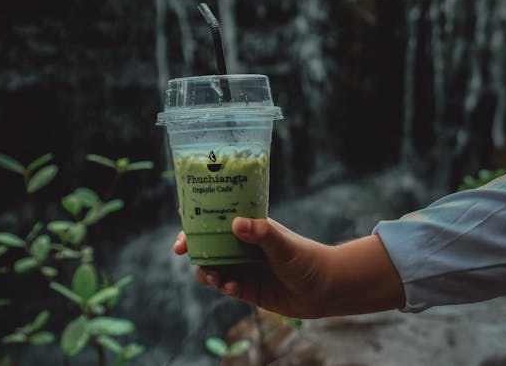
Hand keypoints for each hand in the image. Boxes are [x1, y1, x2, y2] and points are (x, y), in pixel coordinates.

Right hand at [174, 217, 404, 318]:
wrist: (324, 289)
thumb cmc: (306, 258)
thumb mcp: (283, 243)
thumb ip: (261, 233)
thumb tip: (236, 223)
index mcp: (249, 227)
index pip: (218, 217)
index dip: (198, 216)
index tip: (182, 217)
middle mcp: (242, 246)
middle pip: (208, 243)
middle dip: (193, 246)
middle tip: (181, 250)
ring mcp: (243, 267)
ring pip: (212, 266)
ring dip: (206, 270)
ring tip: (214, 276)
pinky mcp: (246, 288)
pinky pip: (225, 286)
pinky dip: (224, 286)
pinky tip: (233, 287)